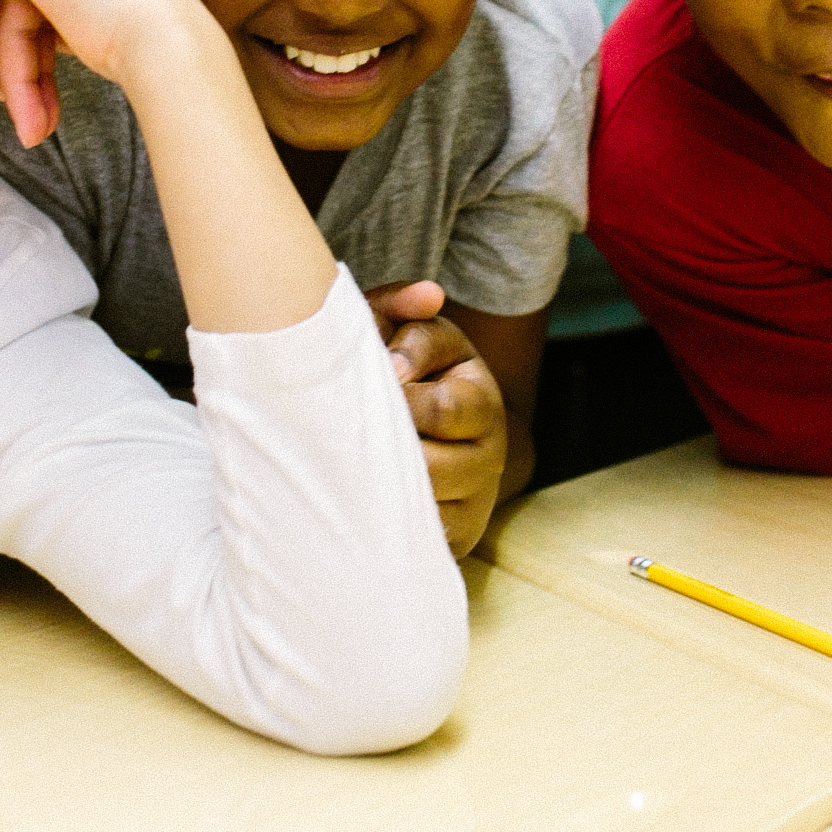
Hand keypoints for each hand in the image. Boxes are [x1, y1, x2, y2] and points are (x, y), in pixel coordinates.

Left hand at [0, 0, 223, 142]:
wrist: (165, 38)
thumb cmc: (147, 39)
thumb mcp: (94, 16)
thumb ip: (53, 12)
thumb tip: (3, 43)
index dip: (37, 43)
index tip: (32, 95)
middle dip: (24, 64)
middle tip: (32, 124)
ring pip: (7, 2)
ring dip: (16, 71)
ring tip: (30, 127)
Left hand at [366, 280, 508, 554]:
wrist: (429, 439)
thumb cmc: (401, 374)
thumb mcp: (402, 334)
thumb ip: (403, 306)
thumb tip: (430, 295)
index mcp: (480, 397)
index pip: (444, 408)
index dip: (398, 401)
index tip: (370, 388)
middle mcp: (489, 452)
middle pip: (431, 464)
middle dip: (384, 450)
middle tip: (345, 435)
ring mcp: (475, 498)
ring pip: (421, 505)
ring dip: (378, 487)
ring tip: (342, 467)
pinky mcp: (458, 535)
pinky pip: (418, 536)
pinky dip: (384, 521)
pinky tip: (355, 502)